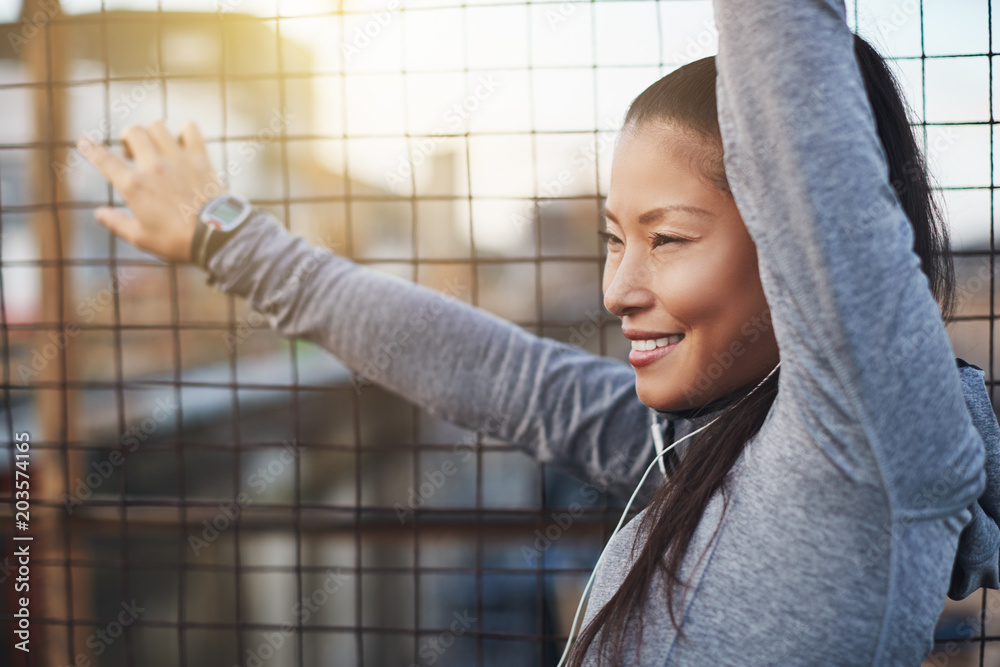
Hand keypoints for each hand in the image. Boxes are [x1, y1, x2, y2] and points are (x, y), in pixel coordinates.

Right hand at [77, 120, 225, 262]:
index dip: (90, 148)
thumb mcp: (140, 238)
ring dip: (153, 134)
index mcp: (134, 186)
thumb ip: (117, 223)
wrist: (215, 236)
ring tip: (156, 148)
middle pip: (132, 131)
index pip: (104, 160)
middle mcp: (153, 166)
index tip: (84, 140)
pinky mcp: (200, 158)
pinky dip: (185, 131)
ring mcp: (178, 159)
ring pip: (157, 126)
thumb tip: (99, 213)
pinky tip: (183, 141)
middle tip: (132, 153)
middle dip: (127, 138)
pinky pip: (191, 129)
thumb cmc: (176, 241)